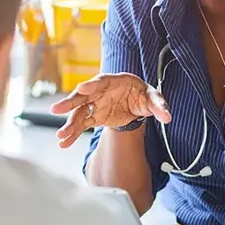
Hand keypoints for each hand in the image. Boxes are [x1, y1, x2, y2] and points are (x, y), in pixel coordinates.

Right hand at [50, 73, 170, 147]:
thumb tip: (167, 117)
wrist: (135, 103)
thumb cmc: (142, 95)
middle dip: (70, 102)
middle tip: (57, 109)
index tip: (82, 88)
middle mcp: (99, 92)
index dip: (91, 84)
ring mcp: (94, 104)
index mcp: (113, 81)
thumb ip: (159, 105)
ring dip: (69, 124)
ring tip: (60, 137)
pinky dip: (73, 134)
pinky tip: (64, 143)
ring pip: (78, 113)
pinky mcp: (93, 117)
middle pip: (82, 95)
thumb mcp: (152, 97)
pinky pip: (81, 125)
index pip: (100, 81)